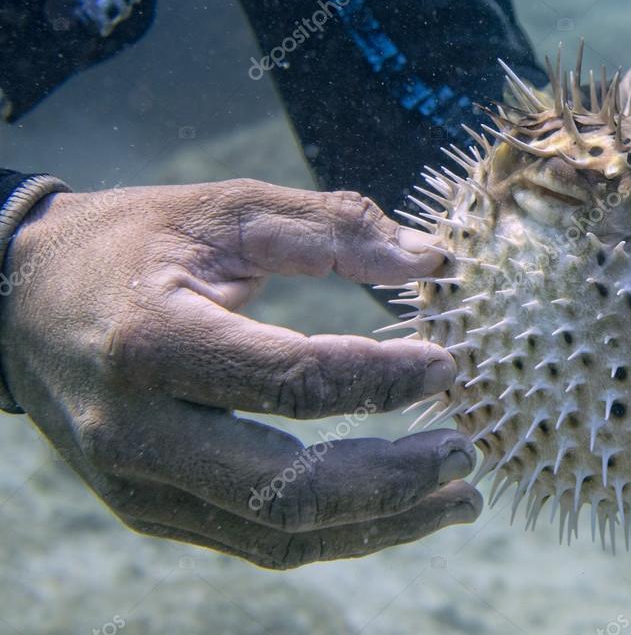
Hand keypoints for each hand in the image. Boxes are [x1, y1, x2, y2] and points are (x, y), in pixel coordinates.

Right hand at [0, 179, 481, 568]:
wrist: (18, 303)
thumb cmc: (132, 246)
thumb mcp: (223, 211)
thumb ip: (330, 227)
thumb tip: (430, 261)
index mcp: (152, 341)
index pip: (290, 380)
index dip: (382, 378)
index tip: (449, 364)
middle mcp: (138, 430)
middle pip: (288, 487)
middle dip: (394, 478)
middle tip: (467, 453)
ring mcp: (139, 485)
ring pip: (279, 534)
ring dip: (380, 523)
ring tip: (456, 499)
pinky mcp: (148, 510)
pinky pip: (256, 539)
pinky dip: (335, 530)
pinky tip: (392, 506)